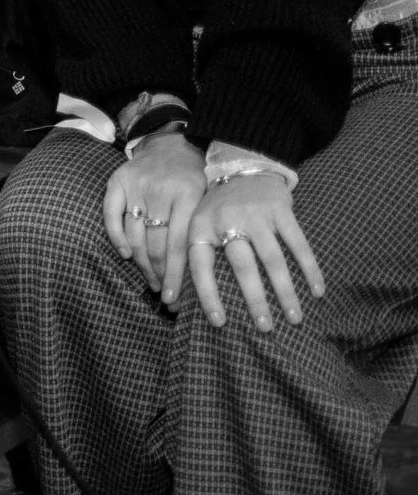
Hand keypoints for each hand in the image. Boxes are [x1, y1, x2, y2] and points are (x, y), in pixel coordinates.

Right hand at [100, 131, 204, 292]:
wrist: (174, 142)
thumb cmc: (197, 178)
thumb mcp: (209, 200)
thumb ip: (202, 231)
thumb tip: (203, 278)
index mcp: (187, 197)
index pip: (179, 246)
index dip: (174, 275)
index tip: (173, 299)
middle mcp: (159, 192)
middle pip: (155, 244)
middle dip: (159, 274)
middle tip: (164, 295)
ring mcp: (136, 186)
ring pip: (135, 235)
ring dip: (141, 263)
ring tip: (150, 280)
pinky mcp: (117, 181)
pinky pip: (111, 215)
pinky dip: (116, 237)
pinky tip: (125, 254)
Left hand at [180, 173, 327, 330]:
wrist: (243, 166)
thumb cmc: (217, 208)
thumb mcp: (197, 224)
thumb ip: (194, 258)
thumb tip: (177, 301)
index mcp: (200, 226)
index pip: (200, 266)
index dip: (207, 294)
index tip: (219, 322)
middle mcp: (227, 220)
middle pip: (242, 267)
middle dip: (254, 300)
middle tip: (265, 328)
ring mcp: (256, 214)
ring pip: (273, 260)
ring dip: (285, 292)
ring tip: (294, 318)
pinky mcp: (281, 210)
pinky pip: (298, 245)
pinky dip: (310, 270)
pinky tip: (317, 292)